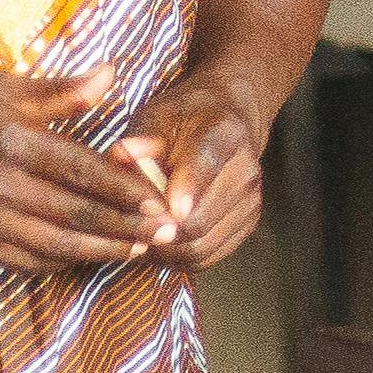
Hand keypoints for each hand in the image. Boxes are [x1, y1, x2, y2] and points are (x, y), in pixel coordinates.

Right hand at [0, 67, 167, 269]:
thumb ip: (60, 90)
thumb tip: (113, 75)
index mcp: (11, 140)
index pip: (84, 172)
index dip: (127, 191)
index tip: (162, 201)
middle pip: (76, 215)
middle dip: (127, 229)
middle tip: (168, 236)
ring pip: (54, 246)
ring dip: (101, 252)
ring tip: (139, 252)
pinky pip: (23, 261)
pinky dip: (60, 263)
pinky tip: (86, 258)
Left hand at [110, 75, 271, 264]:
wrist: (226, 120)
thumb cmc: (184, 118)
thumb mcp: (159, 114)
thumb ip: (142, 138)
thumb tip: (121, 155)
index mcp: (225, 133)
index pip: (206, 164)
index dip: (185, 189)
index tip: (166, 209)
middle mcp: (246, 171)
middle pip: (199, 220)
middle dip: (158, 230)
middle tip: (125, 228)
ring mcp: (250, 201)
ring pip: (201, 247)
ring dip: (164, 250)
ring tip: (136, 236)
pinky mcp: (247, 224)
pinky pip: (207, 257)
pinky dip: (177, 257)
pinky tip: (155, 242)